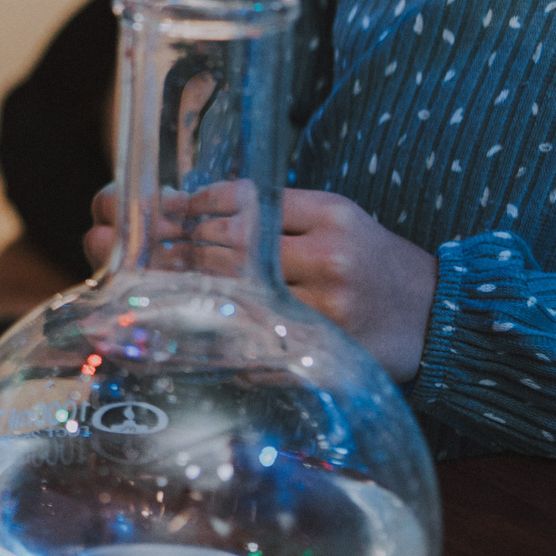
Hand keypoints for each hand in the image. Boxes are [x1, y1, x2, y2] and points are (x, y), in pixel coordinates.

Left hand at [85, 184, 437, 381]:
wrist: (441, 317)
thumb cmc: (377, 261)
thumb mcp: (337, 216)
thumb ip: (277, 210)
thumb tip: (191, 204)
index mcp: (329, 216)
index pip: (242, 204)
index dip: (190, 208)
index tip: (151, 208)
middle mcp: (327, 259)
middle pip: (228, 247)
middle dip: (168, 245)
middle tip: (114, 240)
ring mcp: (326, 309)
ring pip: (235, 293)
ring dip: (180, 287)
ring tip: (136, 281)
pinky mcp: (324, 351)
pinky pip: (257, 344)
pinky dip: (216, 338)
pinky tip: (179, 332)